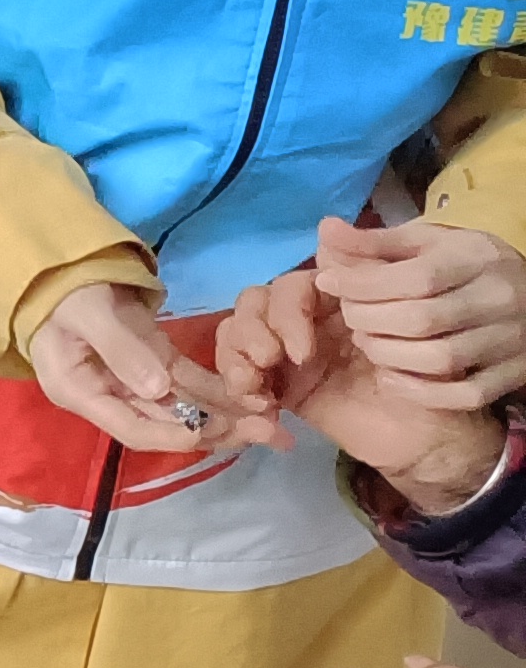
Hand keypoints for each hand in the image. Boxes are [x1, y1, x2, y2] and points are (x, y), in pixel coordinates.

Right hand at [25, 280, 256, 455]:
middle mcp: (109, 398)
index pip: (133, 429)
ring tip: (273, 420)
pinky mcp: (151, 366)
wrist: (60, 267)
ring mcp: (132, 384)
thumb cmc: (67, 290)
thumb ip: (121, 348)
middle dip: (217, 431)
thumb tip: (158, 389)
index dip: (177, 435)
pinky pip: (189, 384)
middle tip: (267, 433)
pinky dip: (219, 391)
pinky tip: (255, 395)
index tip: (219, 430)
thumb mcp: (88, 312)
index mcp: (81, 393)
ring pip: (184, 408)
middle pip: (165, 426)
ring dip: (227, 415)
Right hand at [225, 258, 512, 506]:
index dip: (285, 310)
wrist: (431, 440)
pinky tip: (262, 412)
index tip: (302, 348)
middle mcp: (306, 322)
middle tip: (271, 363)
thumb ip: (369, 277)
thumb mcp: (409, 320)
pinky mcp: (279, 390)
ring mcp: (287, 356)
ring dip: (235, 359)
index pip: (286, 285)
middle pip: (251, 306)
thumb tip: (324, 227)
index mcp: (336, 302)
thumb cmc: (430, 377)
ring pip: (235, 335)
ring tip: (255, 392)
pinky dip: (238, 391)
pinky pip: (239, 377)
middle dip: (252, 332)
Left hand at [316, 216, 525, 406]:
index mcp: (475, 259)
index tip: (327, 282)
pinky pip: (465, 394)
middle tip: (349, 316)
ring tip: (366, 341)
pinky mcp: (515, 373)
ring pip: (440, 360)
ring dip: (388, 355)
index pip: (415, 277)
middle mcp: (499, 299)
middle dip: (369, 320)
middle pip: (422, 320)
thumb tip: (326, 230)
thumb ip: (376, 242)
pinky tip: (390, 378)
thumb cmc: (465, 264)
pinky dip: (421, 392)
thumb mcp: (428, 243)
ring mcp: (511, 340)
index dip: (363, 284)